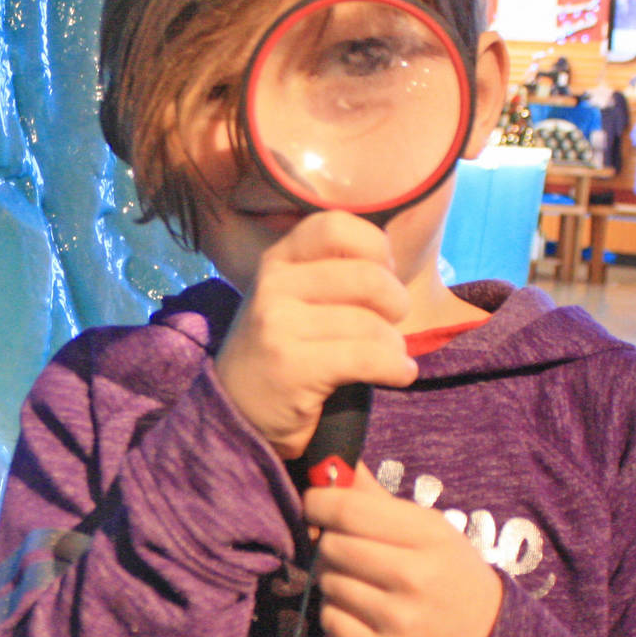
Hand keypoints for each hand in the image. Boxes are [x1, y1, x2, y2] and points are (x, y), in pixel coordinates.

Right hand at [212, 212, 418, 459]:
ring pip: (372, 324)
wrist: (237, 412)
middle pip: (368, 276)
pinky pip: (368, 358)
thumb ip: (329, 271)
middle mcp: (273, 284)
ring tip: (386, 356)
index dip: (375, 246)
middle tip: (390, 321)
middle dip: (396, 301)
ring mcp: (278, 325)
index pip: (335, 225)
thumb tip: (391, 262)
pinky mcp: (292, 366)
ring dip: (394, 345)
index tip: (382, 271)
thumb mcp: (290, 298)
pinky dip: (396, 368)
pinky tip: (398, 373)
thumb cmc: (281, 350)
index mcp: (277, 259)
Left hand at [302, 466, 501, 636]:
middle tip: (343, 552)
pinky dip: (337, 615)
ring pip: (328, 584)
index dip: (319, 503)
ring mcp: (400, 620)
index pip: (349, 510)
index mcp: (428, 536)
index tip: (315, 505)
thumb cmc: (451, 576)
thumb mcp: (430, 532)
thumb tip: (337, 463)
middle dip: (328, 545)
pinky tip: (361, 614)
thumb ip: (378, 499)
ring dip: (333, 581)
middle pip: (332, 547)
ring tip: (360, 585)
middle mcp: (415, 577)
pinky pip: (331, 622)